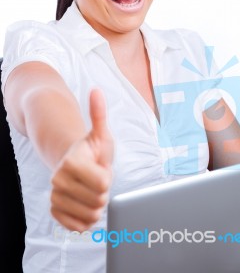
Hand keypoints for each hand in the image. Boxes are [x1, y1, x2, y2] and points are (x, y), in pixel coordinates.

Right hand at [50, 89, 112, 231]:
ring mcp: (55, 197)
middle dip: (102, 190)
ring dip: (96, 204)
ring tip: (90, 188)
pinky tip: (83, 202)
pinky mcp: (56, 212)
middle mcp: (58, 181)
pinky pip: (79, 226)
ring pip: (91, 215)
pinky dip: (86, 217)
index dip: (107, 175)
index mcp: (71, 162)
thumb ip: (98, 113)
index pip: (104, 183)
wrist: (74, 164)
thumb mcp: (100, 133)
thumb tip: (97, 90)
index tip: (99, 166)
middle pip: (99, 201)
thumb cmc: (91, 150)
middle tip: (95, 178)